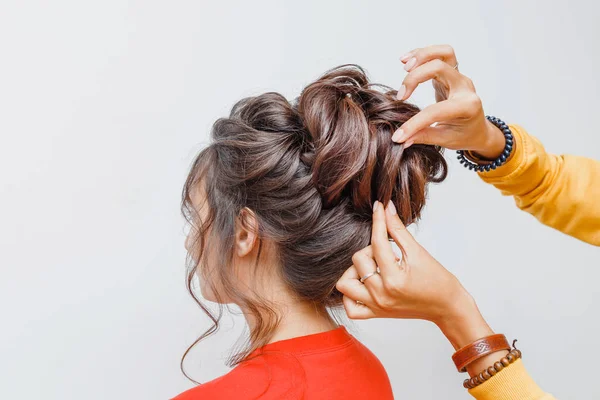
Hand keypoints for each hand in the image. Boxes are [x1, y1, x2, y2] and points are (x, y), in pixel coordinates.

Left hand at [336, 200, 505, 374]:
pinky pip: (349, 308)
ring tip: (372, 267)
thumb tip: (387, 208)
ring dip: (354, 271)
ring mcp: (376, 306)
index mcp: (394, 279)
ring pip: (345, 284)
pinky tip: (363, 283)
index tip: (378, 208)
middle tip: (387, 251)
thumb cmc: (438, 281)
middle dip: (370, 249)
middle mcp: (381, 294)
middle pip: (357, 260)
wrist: (447, 306)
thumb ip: (399, 230)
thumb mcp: (418, 252)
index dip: (378, 221)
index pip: (378, 243)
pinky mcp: (376, 313)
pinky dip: (350, 295)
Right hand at [391, 44, 504, 158]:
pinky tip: (405, 60)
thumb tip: (400, 140)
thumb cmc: (464, 135)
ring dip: (422, 56)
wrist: (478, 129)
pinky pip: (439, 55)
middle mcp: (465, 88)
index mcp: (467, 107)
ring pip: (444, 53)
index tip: (398, 136)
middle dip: (416, 77)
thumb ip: (423, 137)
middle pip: (440, 68)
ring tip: (404, 66)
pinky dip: (422, 54)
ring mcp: (459, 78)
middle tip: (401, 95)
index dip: (413, 124)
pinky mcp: (451, 73)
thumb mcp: (445, 140)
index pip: (435, 111)